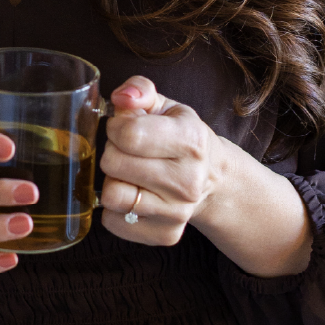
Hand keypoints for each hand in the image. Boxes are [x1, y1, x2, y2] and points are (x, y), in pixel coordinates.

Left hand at [99, 75, 313, 275]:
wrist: (213, 178)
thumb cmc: (181, 136)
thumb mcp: (166, 105)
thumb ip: (140, 90)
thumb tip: (121, 98)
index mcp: (191, 140)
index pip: (129, 135)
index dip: (116, 126)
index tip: (123, 126)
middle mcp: (188, 180)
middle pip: (114, 163)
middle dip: (112, 151)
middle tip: (127, 150)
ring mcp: (178, 212)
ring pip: (112, 196)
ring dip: (113, 180)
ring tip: (129, 172)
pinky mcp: (166, 234)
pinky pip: (113, 222)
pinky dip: (114, 208)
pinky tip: (133, 193)